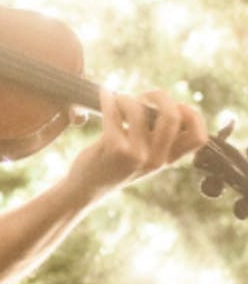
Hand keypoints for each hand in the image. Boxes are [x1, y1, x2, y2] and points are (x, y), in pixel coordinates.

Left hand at [68, 88, 207, 200]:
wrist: (85, 188)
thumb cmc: (112, 165)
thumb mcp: (143, 156)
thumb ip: (156, 136)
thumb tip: (162, 101)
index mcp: (167, 160)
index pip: (199, 137)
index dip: (192, 115)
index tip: (175, 105)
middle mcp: (156, 159)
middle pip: (173, 117)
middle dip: (160, 96)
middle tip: (144, 96)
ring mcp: (136, 155)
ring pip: (140, 110)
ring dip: (128, 98)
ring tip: (119, 100)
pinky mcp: (114, 149)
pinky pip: (114, 112)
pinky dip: (108, 99)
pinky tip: (105, 94)